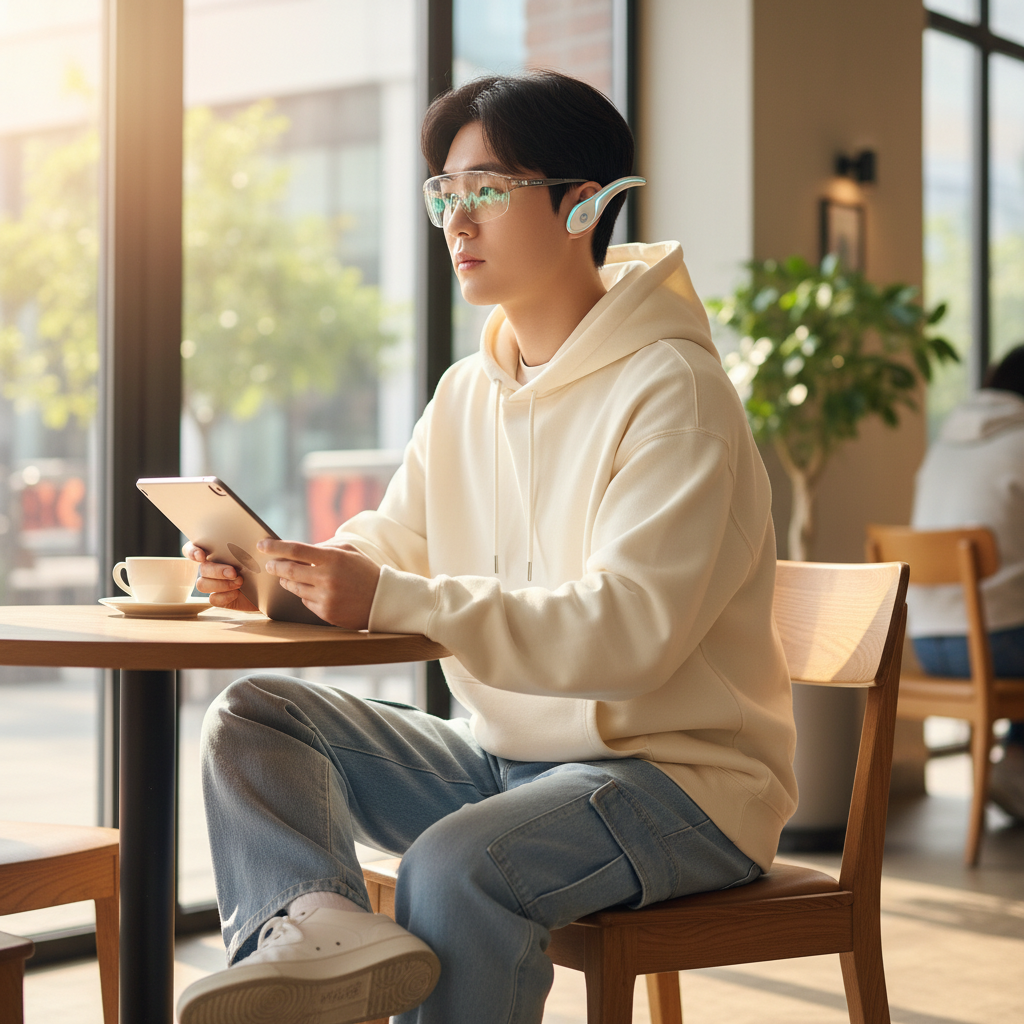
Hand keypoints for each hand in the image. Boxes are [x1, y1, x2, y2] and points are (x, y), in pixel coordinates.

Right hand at [183, 541, 258, 612]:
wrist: (269, 586)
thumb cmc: (261, 564)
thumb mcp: (256, 552)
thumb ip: (248, 544)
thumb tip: (253, 540)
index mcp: (214, 552)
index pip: (192, 549)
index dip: (192, 551)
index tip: (202, 556)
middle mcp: (209, 568)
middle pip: (202, 568)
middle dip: (217, 570)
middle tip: (233, 572)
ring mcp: (212, 583)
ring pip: (202, 584)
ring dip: (221, 584)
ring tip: (240, 582)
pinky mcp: (218, 598)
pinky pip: (213, 598)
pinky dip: (225, 596)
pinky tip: (237, 593)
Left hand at [258, 539, 380, 629]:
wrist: (383, 600)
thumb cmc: (364, 571)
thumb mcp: (348, 551)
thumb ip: (323, 548)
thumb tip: (297, 551)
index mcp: (333, 559)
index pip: (296, 550)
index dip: (275, 547)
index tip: (261, 544)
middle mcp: (327, 578)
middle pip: (288, 571)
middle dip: (275, 566)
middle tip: (269, 565)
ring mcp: (326, 598)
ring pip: (294, 588)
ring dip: (288, 581)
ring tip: (288, 577)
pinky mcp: (326, 613)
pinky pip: (305, 602)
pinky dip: (305, 595)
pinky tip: (314, 591)